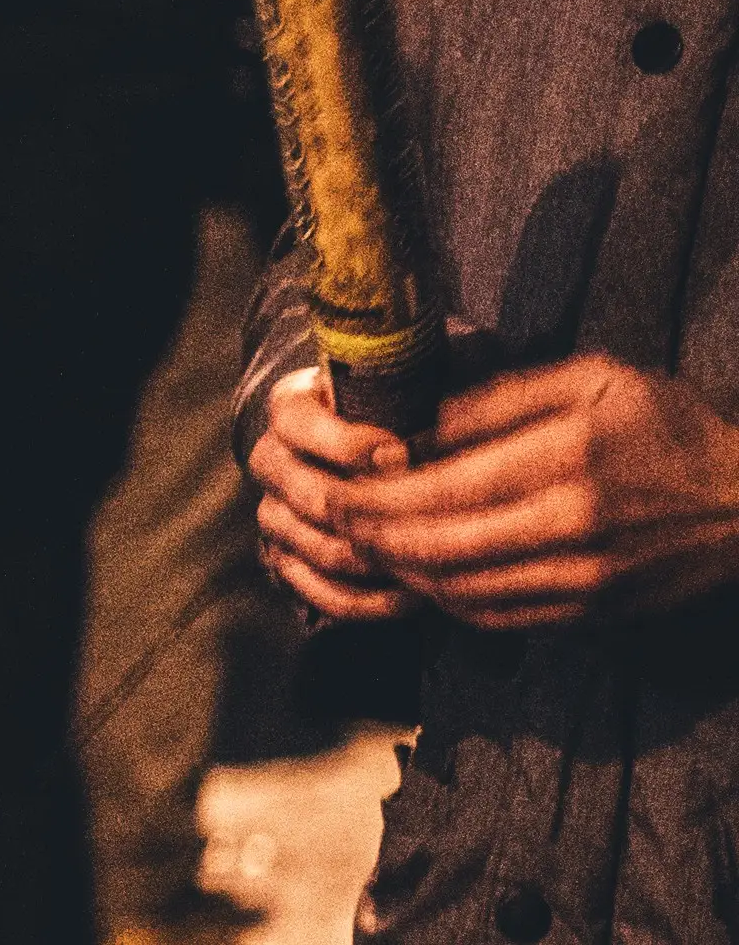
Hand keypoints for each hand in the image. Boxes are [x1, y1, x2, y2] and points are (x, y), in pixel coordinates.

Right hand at [248, 365, 415, 623]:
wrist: (362, 452)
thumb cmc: (394, 415)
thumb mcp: (396, 390)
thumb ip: (408, 398)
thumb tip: (441, 433)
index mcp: (289, 409)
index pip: (297, 425)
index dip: (349, 445)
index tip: (402, 454)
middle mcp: (271, 461)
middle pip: (312, 497)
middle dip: (373, 512)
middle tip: (427, 519)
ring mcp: (274, 514)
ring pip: (322, 549)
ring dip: (382, 561)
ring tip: (432, 560)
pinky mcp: (284, 559)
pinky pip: (322, 593)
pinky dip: (371, 601)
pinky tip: (413, 595)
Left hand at [316, 354, 738, 629]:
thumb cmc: (669, 430)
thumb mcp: (596, 381)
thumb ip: (501, 399)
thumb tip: (418, 423)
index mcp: (566, 458)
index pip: (441, 488)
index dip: (373, 496)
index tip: (333, 488)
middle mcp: (571, 525)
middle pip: (438, 545)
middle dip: (370, 537)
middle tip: (329, 522)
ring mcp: (582, 578)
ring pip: (460, 589)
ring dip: (400, 573)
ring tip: (363, 548)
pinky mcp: (592, 612)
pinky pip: (497, 616)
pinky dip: (447, 601)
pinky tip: (422, 577)